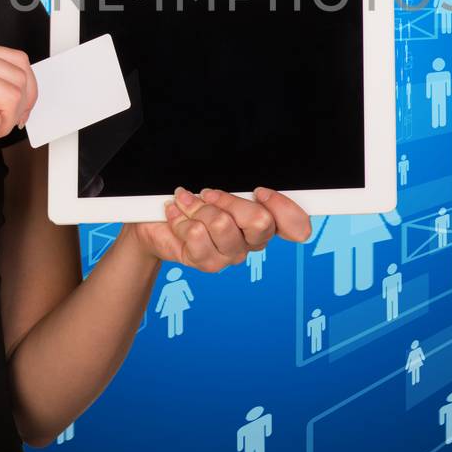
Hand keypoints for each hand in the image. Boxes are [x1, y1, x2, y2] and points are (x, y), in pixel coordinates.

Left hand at [122, 186, 312, 270]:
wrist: (156, 223)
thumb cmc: (192, 202)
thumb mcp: (218, 189)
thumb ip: (239, 189)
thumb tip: (252, 188)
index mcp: (264, 221)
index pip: (296, 225)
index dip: (282, 207)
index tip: (260, 192)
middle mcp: (252, 241)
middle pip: (260, 222)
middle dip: (229, 200)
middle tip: (207, 194)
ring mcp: (231, 255)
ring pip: (223, 224)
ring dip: (198, 207)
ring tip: (185, 203)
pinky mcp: (208, 263)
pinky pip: (198, 235)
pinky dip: (181, 218)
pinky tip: (176, 215)